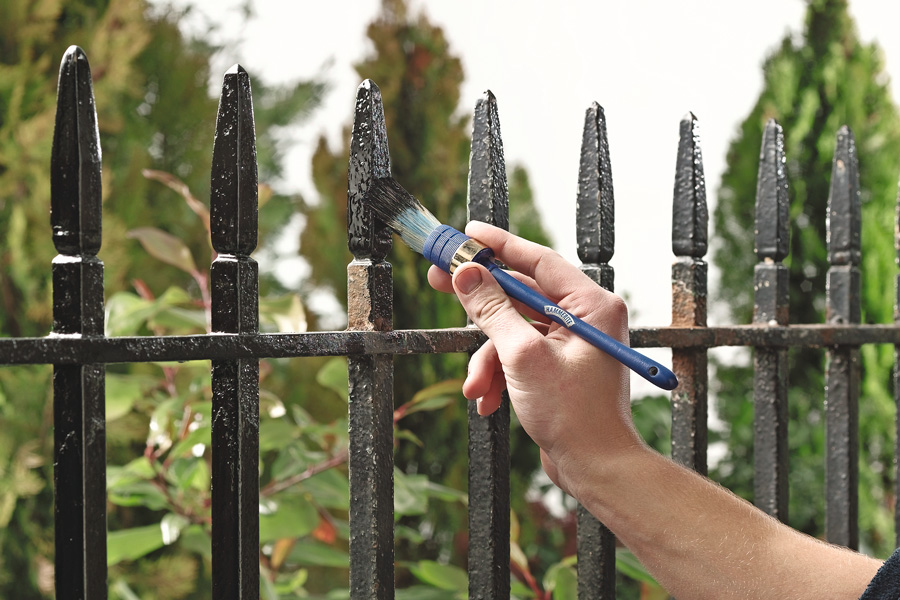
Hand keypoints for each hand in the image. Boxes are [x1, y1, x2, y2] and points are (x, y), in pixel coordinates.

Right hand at [427, 221, 640, 491]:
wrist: (595, 468)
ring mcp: (570, 342)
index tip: (468, 232)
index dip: (500, 245)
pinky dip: (499, 374)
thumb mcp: (523, 357)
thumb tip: (466, 273)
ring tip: (477, 385)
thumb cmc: (573, 415)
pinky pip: (517, 354)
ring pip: (512, 329)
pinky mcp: (557, 365)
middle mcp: (584, 318)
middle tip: (440, 281)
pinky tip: (489, 400)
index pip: (539, 260)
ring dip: (488, 358)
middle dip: (481, 302)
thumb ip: (492, 311)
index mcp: (591, 305)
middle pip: (520, 293)